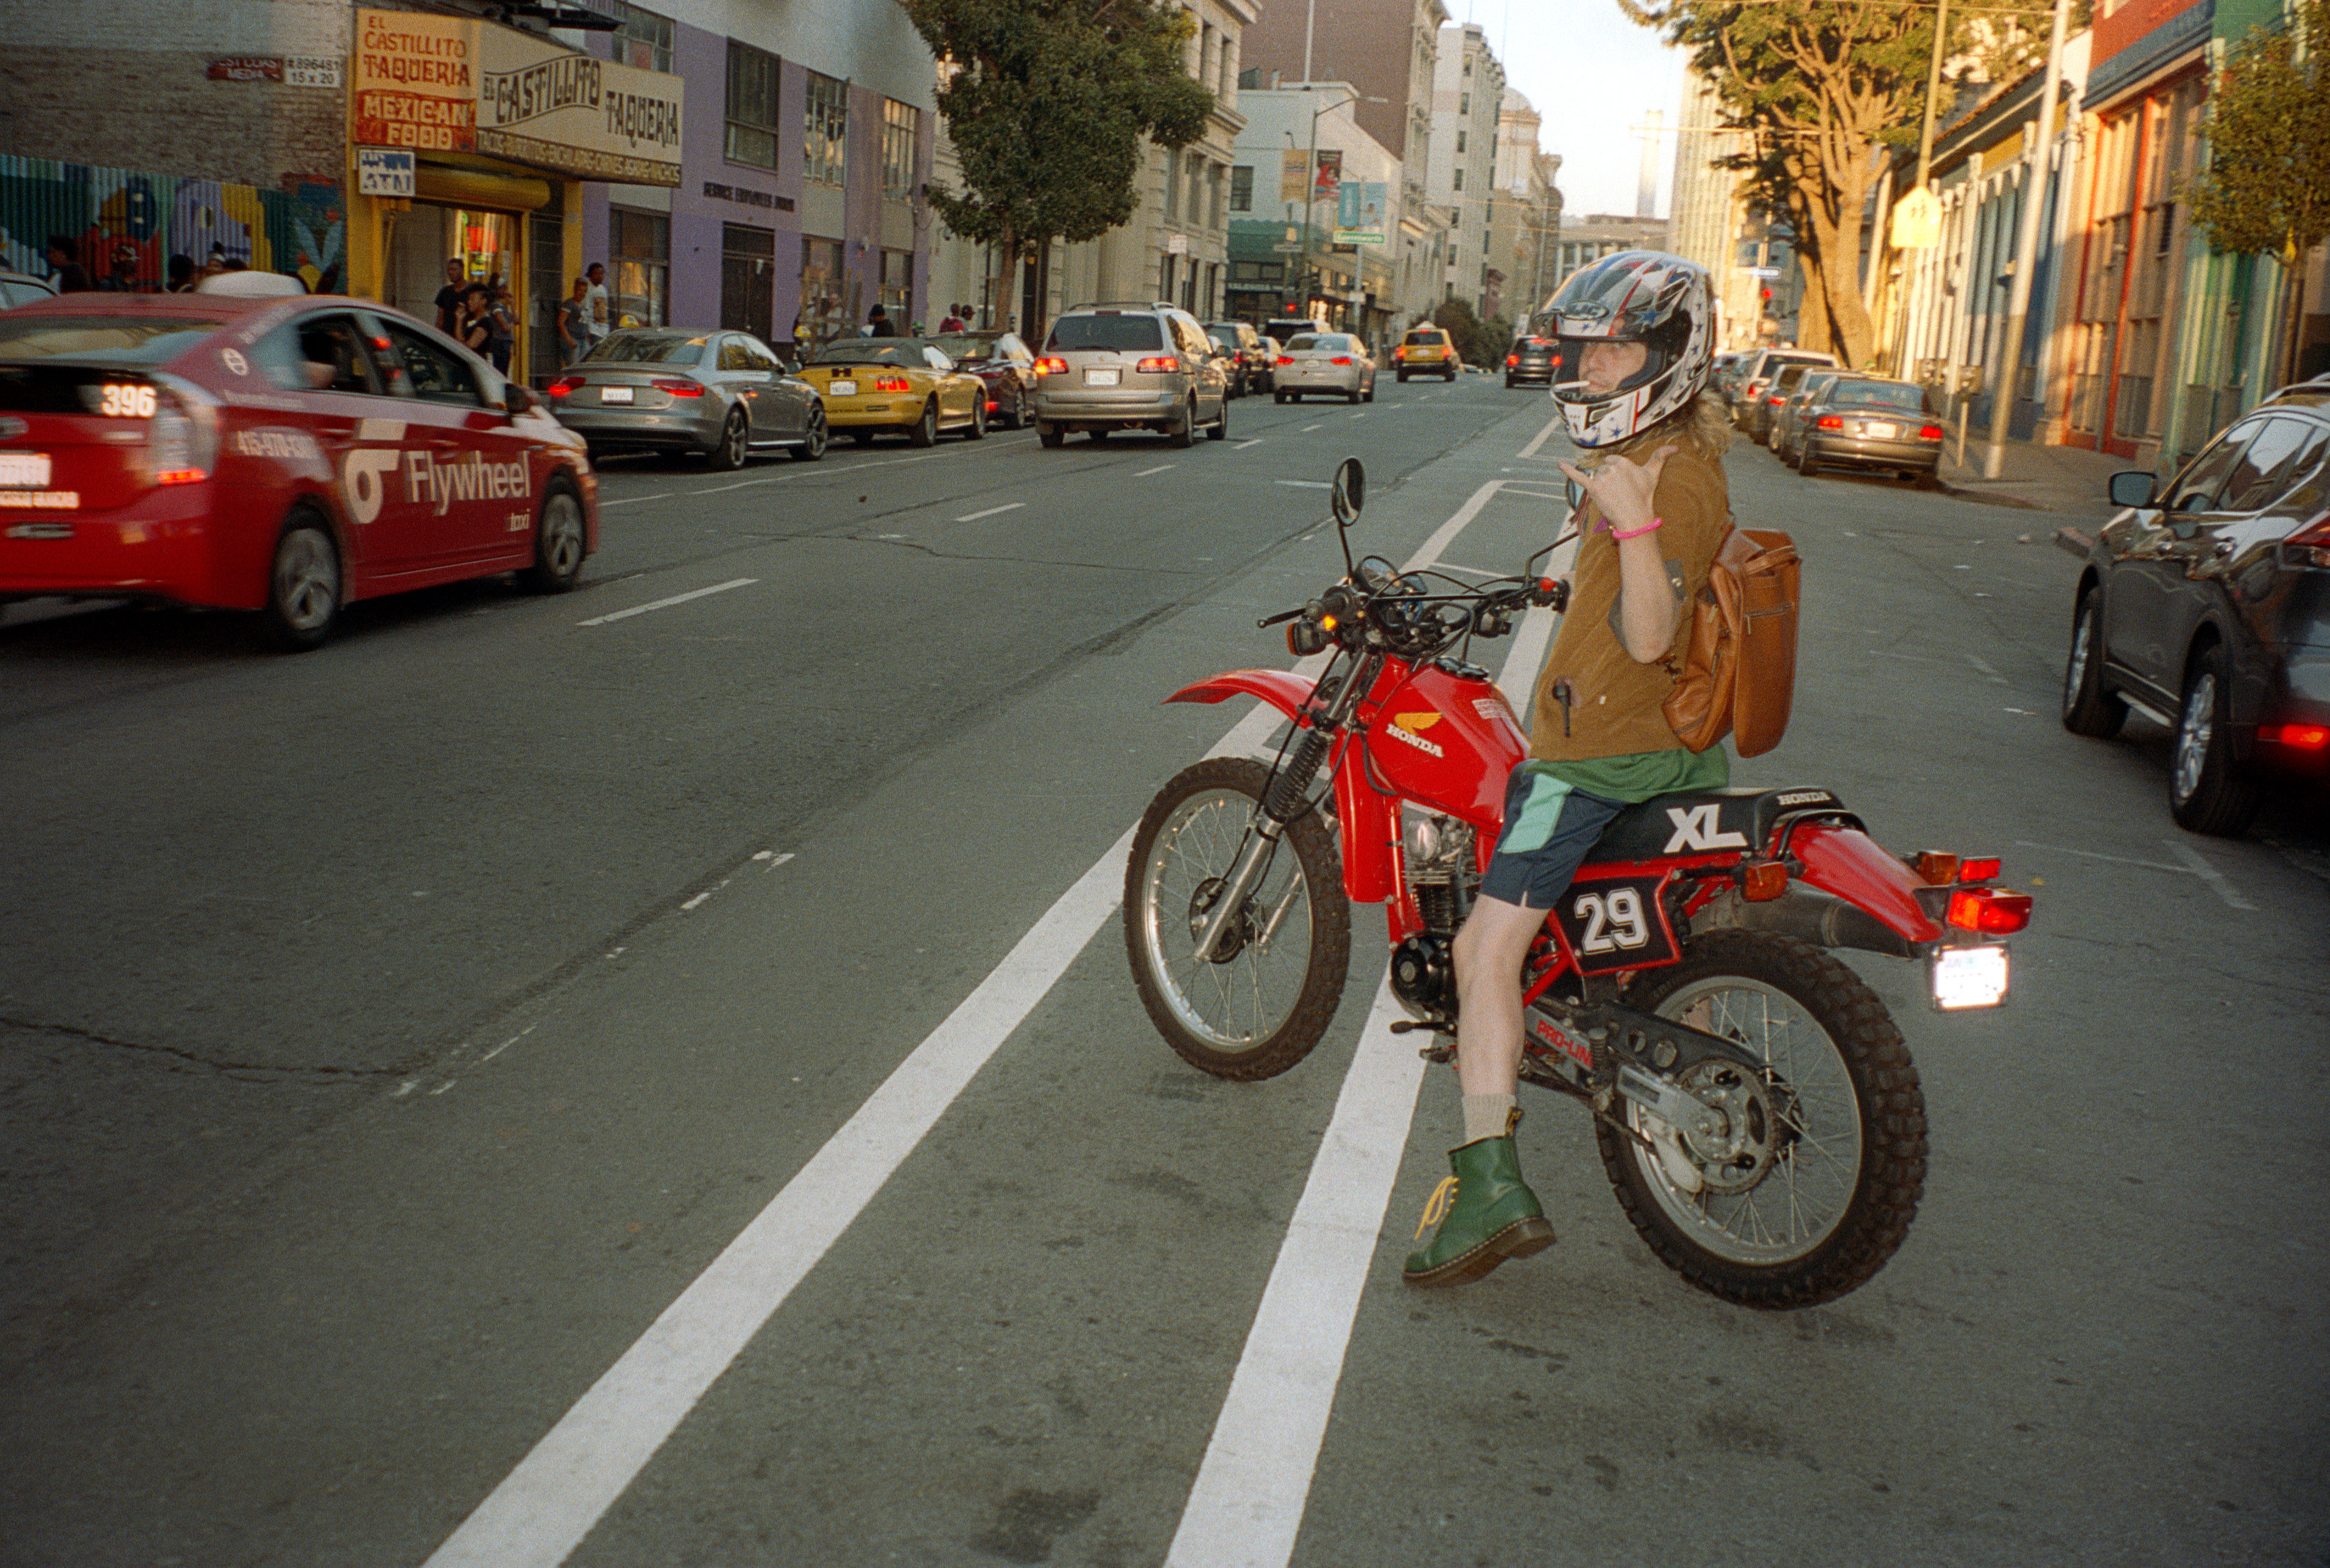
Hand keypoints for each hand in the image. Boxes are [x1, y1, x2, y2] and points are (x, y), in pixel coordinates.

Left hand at [1558, 444, 1675, 536]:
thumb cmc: (1644, 496)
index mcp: (1622, 461)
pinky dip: (1568, 471)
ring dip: (1601, 486)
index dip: (1615, 473)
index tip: (1622, 484)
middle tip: (1619, 492)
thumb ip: (1660, 457)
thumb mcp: (1653, 474)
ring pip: (1595, 477)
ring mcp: (1602, 478)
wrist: (1636, 517)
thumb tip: (1675, 446)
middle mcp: (1611, 467)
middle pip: (1602, 469)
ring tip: (1612, 497)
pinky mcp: (1594, 489)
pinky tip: (1559, 463)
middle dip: (1608, 480)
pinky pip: (1578, 477)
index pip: (1611, 461)